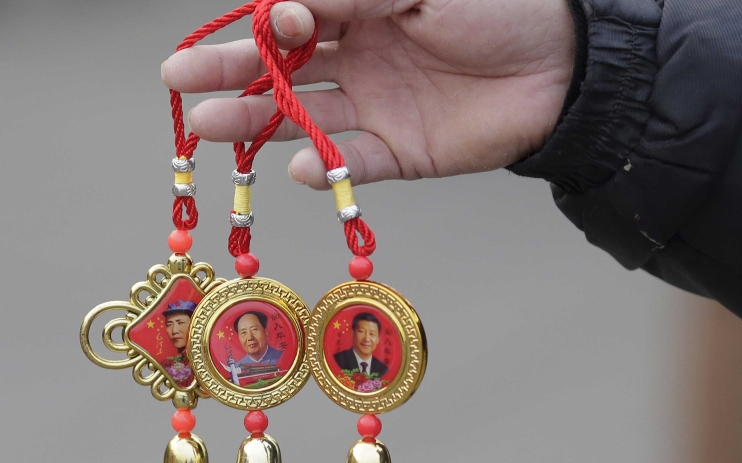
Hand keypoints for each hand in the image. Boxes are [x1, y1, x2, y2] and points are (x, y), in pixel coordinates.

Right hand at [161, 0, 574, 188]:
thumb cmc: (500, 6)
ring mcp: (376, 108)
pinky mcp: (401, 153)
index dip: (274, 25)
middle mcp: (359, 59)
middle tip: (178, 81)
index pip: (294, 20)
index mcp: (362, 9)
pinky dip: (326, 168)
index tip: (275, 24)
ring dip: (256, 124)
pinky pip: (352, 163)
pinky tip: (296, 167)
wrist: (564, 65)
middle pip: (280, 70)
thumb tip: (285, 2)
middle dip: (229, 73)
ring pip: (302, 118)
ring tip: (208, 127)